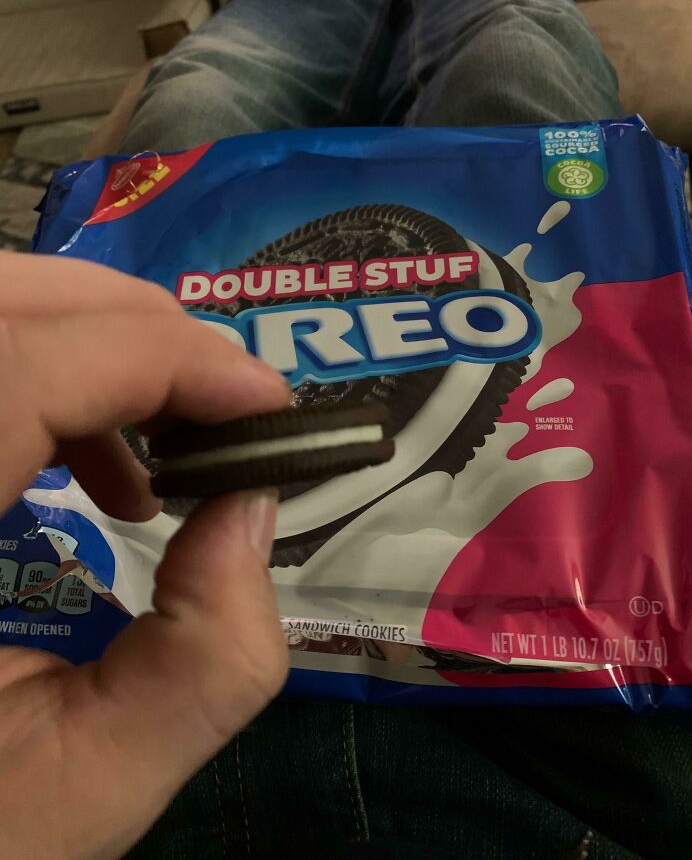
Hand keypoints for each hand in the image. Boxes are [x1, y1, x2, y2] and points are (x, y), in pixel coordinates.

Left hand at [0, 252, 290, 858]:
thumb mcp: (81, 785)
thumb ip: (202, 664)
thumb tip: (250, 510)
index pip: (24, 368)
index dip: (164, 358)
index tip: (267, 404)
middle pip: (0, 303)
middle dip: (138, 330)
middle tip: (228, 407)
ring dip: (98, 352)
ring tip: (166, 452)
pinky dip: (56, 384)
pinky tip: (100, 474)